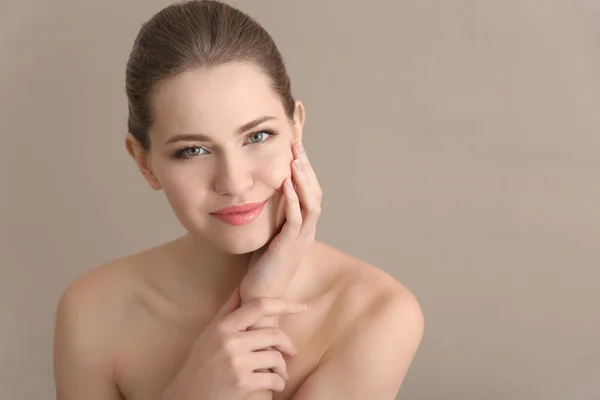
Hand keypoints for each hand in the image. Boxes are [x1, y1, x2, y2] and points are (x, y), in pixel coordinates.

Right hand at [160, 285, 307, 399]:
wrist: (186, 397)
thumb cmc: (200, 364)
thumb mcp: (209, 334)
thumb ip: (227, 312)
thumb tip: (241, 287)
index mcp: (223, 326)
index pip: (259, 306)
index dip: (284, 304)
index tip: (302, 307)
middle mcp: (230, 341)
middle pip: (273, 334)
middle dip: (287, 344)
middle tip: (291, 351)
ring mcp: (236, 362)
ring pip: (276, 358)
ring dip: (282, 368)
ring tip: (280, 373)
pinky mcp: (242, 383)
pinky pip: (273, 379)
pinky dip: (279, 383)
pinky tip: (276, 385)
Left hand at [240, 141, 322, 302]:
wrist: (259, 300)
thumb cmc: (261, 270)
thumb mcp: (267, 237)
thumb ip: (271, 219)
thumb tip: (262, 196)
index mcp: (303, 231)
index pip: (311, 196)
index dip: (306, 173)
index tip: (296, 152)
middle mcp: (307, 234)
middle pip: (316, 195)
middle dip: (308, 169)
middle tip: (298, 146)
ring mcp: (301, 241)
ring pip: (312, 205)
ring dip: (304, 181)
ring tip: (296, 160)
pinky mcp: (289, 248)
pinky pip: (296, 220)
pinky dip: (293, 200)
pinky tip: (287, 184)